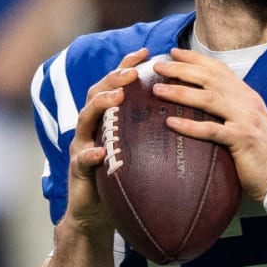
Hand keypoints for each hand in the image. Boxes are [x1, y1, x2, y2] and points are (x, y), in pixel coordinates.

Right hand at [64, 48, 150, 239]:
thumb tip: (189, 114)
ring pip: (85, 118)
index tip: (146, 52)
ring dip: (100, 105)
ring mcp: (81, 146)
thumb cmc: (122, 179)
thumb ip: (152, 132)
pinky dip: (90, 154)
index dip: (127, 66)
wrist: (96, 214)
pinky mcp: (77, 171)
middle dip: (113, 78)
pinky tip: (100, 151)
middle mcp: (91, 127)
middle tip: (132, 72)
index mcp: (107, 119)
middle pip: (96, 92)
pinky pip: (81, 160)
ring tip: (117, 97)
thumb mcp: (139, 151)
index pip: (115, 85)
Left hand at [150, 47, 266, 201]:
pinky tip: (171, 122)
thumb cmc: (260, 154)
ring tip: (157, 89)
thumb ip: (231, 109)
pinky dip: (190, 126)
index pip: (219, 69)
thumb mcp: (247, 123)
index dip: (195, 59)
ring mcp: (246, 119)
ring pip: (208, 98)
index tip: (173, 53)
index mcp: (248, 96)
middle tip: (158, 67)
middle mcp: (248, 102)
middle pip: (210, 78)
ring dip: (180, 92)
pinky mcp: (243, 139)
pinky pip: (212, 130)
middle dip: (181, 69)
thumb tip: (202, 101)